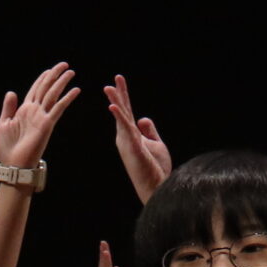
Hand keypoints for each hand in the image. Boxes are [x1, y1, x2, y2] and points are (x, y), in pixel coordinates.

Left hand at [0, 62, 78, 170]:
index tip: (50, 70)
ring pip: (53, 95)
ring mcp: (42, 117)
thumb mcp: (3, 124)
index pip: (35, 90)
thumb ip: (8, 108)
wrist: (12, 164)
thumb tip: (11, 92)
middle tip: (65, 65)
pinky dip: (66, 98)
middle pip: (46, 88)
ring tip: (71, 72)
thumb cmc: (7, 147)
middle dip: (54, 76)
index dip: (42, 79)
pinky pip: (58, 108)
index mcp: (23, 110)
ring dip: (61, 83)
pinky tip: (75, 90)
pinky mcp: (47, 124)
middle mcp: (34, 111)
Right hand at [105, 74, 171, 203]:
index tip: (119, 81)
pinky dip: (119, 116)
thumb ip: (149, 131)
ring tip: (109, 88)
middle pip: (122, 111)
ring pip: (121, 117)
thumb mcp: (156, 144)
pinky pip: (125, 127)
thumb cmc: (156, 168)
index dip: (123, 95)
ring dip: (115, 101)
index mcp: (131, 135)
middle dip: (118, 94)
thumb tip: (143, 118)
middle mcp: (126, 136)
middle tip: (113, 80)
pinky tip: (113, 106)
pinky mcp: (132, 145)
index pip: (127, 111)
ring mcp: (127, 141)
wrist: (157, 186)